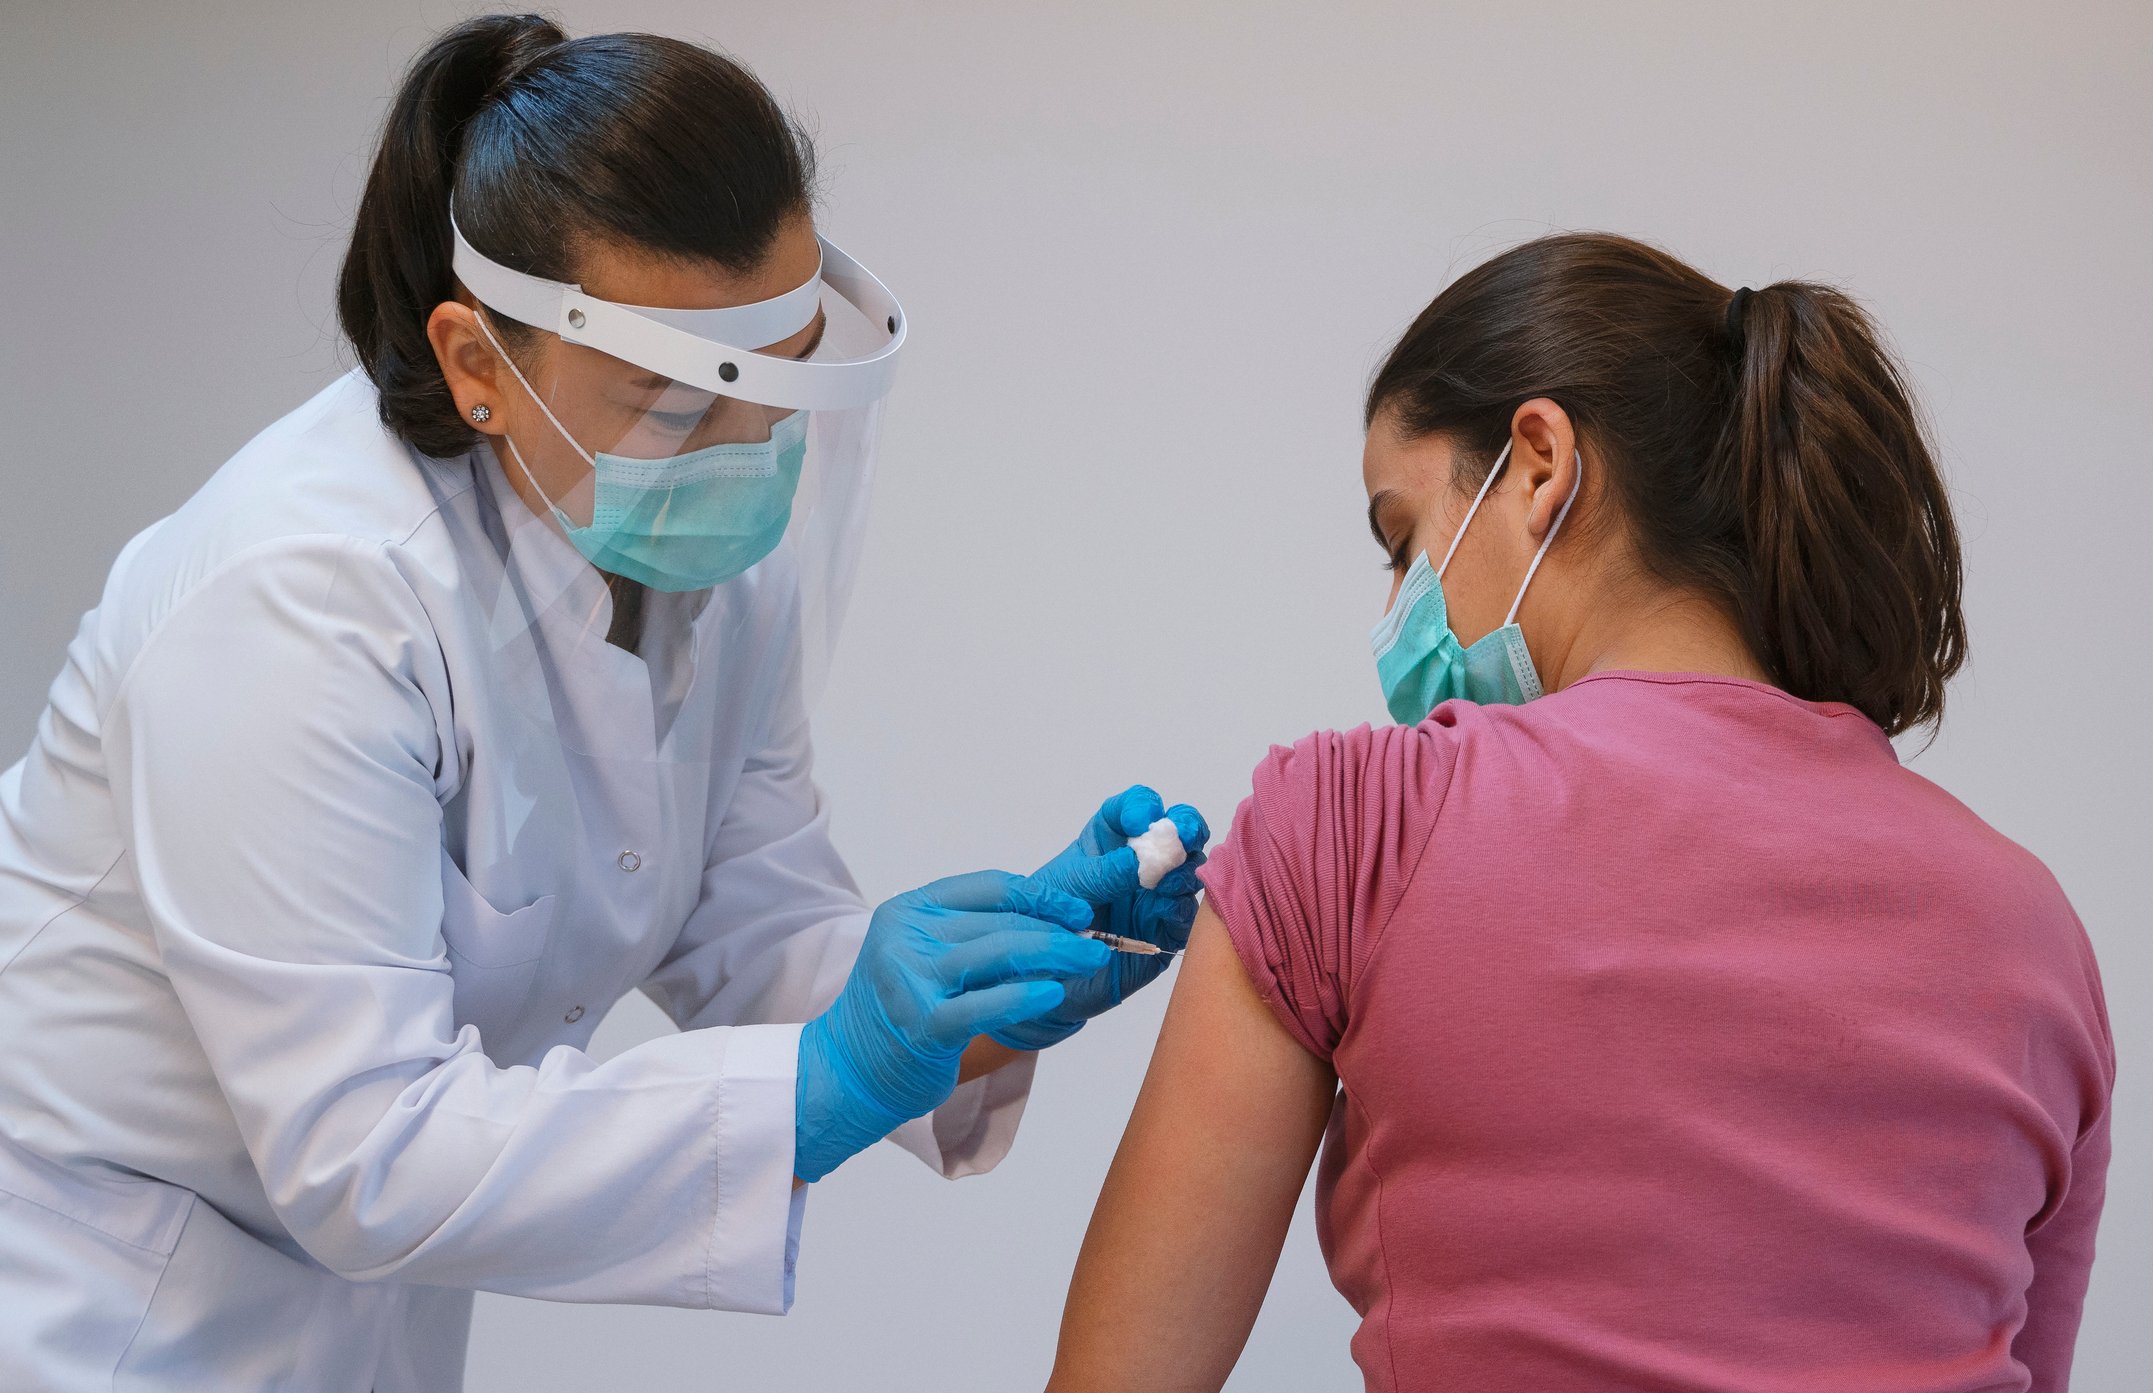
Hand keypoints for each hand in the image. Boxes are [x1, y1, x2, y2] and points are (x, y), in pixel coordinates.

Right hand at [794, 871, 1109, 1181]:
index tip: (1077, 909)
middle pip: (1000, 921)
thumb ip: (975, 935)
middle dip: (1057, 929)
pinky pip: (988, 1003)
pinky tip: (1055, 992)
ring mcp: (912, 980)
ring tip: (1089, 960)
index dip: (1040, 895)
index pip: (988, 888)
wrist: (847, 1069)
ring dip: (1055, 955)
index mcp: (909, 910)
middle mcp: (906, 937)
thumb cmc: (900, 1011)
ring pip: (1000, 954)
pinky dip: (1027, 995)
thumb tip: (1053, 922)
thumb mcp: (926, 957)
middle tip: (1096, 940)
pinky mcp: (924, 1025)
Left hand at [991, 786, 1209, 1049]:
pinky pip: (1186, 918)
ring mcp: (1156, 899)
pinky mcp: (1164, 935)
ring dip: (1184, 871)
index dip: (1142, 807)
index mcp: (1108, 843)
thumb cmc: (1041, 925)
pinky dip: (1181, 911)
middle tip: (1183, 836)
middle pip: (1176, 833)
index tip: (1140, 821)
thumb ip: (1102, 873)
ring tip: (1166, 884)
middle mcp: (1139, 866)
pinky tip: (1165, 914)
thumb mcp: (1062, 890)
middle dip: (1186, 827)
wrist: (1040, 982)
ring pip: (1189, 873)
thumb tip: (1139, 859)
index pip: (1134, 809)